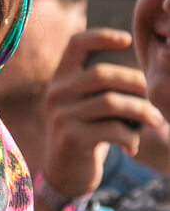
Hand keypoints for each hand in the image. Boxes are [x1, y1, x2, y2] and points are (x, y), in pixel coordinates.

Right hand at [42, 26, 163, 198]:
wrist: (65, 174)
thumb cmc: (85, 133)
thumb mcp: (84, 106)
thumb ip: (99, 87)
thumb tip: (141, 75)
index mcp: (59, 79)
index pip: (76, 44)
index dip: (101, 36)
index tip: (127, 40)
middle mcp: (56, 94)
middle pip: (101, 74)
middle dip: (134, 82)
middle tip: (152, 97)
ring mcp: (61, 116)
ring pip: (111, 102)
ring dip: (141, 111)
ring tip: (154, 122)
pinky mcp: (71, 138)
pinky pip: (112, 129)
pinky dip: (130, 137)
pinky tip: (132, 146)